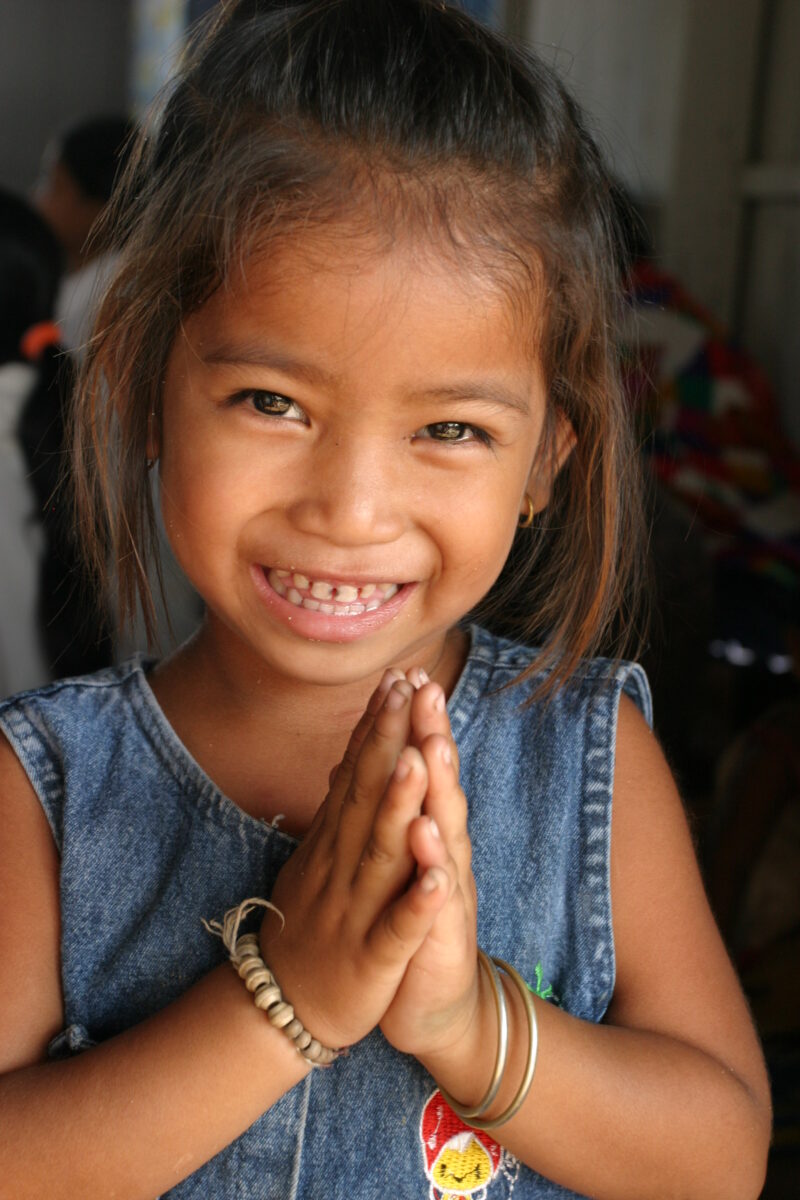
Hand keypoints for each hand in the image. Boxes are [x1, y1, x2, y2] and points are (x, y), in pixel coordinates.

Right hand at [260, 673, 455, 1050]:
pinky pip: (397, 929)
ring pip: (380, 853)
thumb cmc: (309, 925)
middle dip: (388, 743)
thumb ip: (337, 810)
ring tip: (419, 760)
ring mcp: (355, 910)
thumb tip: (349, 755)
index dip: (375, 728)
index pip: (356, 775)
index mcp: (333, 843)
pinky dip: (417, 904)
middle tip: (406, 691)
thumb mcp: (317, 858)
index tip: (394, 679)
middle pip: (366, 797)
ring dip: (400, 806)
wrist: (281, 1007)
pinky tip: (439, 878)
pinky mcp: (371, 958)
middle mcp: (341, 867)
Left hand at [380, 681, 480, 1061]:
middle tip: (428, 690)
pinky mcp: (439, 944)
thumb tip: (383, 751)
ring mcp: (446, 898)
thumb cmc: (408, 921)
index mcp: (426, 833)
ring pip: (444, 841)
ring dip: (438, 798)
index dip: (414, 722)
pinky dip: (436, 887)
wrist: (435, 1005)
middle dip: (433, 739)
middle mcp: (443, 856)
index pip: (421, 768)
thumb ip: (396, 806)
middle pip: (439, 790)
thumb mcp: (399, 857)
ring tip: (430, 755)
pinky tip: (437, 867)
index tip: (406, 672)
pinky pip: (435, 913)